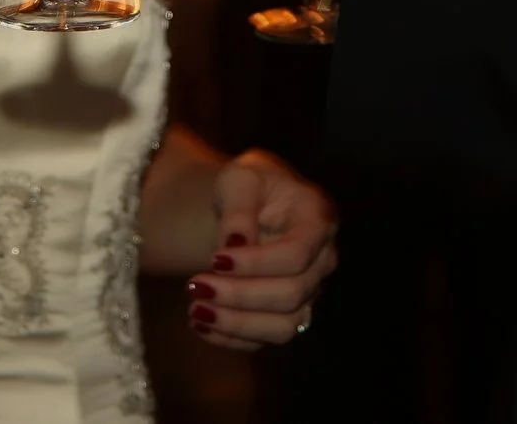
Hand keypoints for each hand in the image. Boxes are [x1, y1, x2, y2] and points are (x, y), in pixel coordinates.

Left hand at [188, 150, 339, 350]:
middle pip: (291, 294)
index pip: (296, 254)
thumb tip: (234, 245)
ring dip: (237, 324)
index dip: (256, 264)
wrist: (251, 201)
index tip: (215, 258)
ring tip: (195, 310)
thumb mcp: (239, 178)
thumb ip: (238, 208)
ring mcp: (308, 290)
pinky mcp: (288, 312)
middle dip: (239, 295)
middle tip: (194, 285)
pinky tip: (199, 325)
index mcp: (318, 219)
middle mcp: (322, 260)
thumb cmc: (249, 184)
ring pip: (284, 326)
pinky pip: (266, 339)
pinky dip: (232, 338)